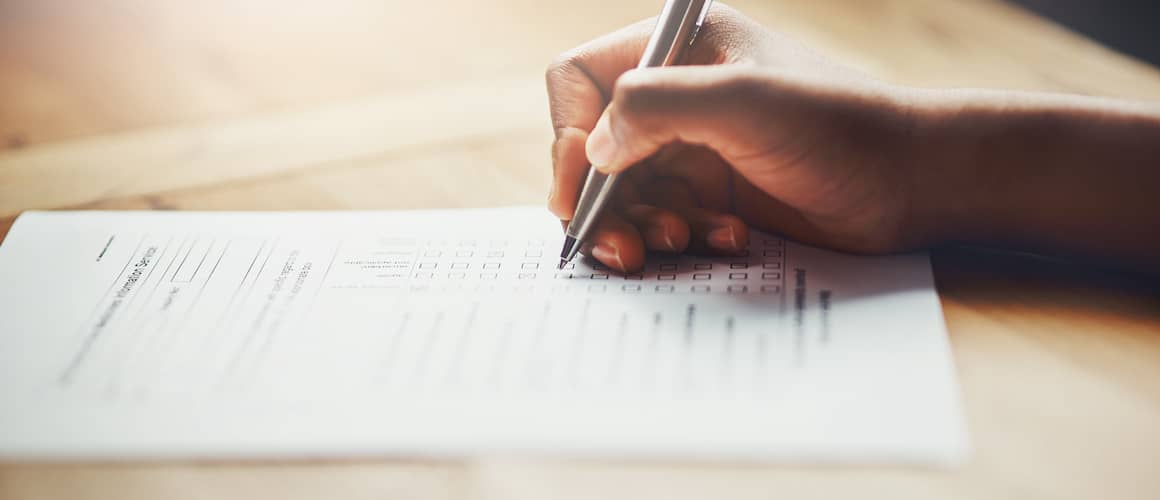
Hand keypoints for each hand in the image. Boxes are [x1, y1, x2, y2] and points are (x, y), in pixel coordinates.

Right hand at [546, 4, 923, 271]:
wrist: (912, 182)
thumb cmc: (840, 127)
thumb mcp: (744, 102)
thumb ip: (656, 105)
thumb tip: (592, 150)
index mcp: (677, 49)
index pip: (579, 81)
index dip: (566, 137)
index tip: (576, 195)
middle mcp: (676, 93)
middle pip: (592, 149)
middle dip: (603, 201)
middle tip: (623, 248)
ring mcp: (692, 144)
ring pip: (623, 193)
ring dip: (642, 225)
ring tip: (682, 241)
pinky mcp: (711, 191)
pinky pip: (662, 219)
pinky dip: (681, 237)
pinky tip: (728, 238)